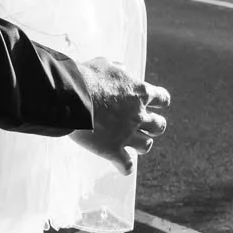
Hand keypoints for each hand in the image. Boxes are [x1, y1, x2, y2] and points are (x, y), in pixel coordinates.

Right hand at [74, 57, 169, 175]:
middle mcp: (137, 115)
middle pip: (159, 125)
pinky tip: (123, 168)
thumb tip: (122, 68)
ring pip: (146, 145)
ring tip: (134, 146)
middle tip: (143, 125)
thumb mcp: (104, 64)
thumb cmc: (85, 77)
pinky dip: (126, 168)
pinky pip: (126, 165)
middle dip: (153, 126)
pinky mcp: (112, 149)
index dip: (159, 102)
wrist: (70, 96)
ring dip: (142, 145)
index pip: (163, 99)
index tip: (154, 103)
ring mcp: (126, 134)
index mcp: (138, 92)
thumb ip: (117, 69)